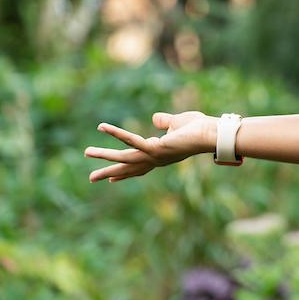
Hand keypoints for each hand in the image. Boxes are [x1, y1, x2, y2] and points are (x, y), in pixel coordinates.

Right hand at [84, 111, 215, 182]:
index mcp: (160, 155)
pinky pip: (130, 140)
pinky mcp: (154, 148)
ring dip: (103, 155)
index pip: (140, 167)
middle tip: (91, 178)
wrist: (212, 133)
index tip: (112, 180)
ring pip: (123, 158)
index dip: (126, 173)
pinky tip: (102, 126)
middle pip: (128, 168)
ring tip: (86, 152)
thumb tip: (155, 119)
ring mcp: (154, 156)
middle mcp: (155, 159)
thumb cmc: (200, 129)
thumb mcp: (178, 123)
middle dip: (109, 172)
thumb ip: (165, 122)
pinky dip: (116, 133)